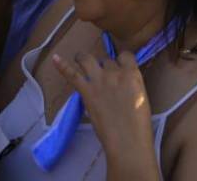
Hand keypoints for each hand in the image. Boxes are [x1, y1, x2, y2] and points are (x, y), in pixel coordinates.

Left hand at [51, 50, 155, 169]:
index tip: (120, 66)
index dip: (122, 61)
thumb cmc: (140, 125)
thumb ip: (132, 86)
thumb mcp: (142, 98)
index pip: (126, 56)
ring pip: (87, 59)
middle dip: (105, 67)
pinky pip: (72, 74)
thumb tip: (124, 84)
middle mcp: (114, 72)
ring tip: (79, 59)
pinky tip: (55, 58)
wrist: (127, 140)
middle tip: (105, 78)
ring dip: (83, 58)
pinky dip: (62, 66)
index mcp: (132, 74)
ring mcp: (98, 80)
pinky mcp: (86, 91)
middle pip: (106, 61)